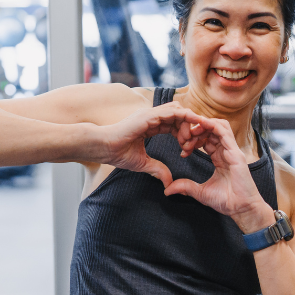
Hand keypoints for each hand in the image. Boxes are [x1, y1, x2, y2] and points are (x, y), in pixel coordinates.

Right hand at [94, 102, 218, 184]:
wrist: (104, 148)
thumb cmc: (118, 153)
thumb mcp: (143, 163)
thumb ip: (158, 169)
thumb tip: (169, 183)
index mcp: (150, 125)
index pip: (173, 124)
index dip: (183, 135)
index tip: (186, 149)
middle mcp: (152, 117)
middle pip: (178, 116)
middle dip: (188, 129)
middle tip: (190, 146)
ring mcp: (150, 114)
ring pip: (177, 111)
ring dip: (187, 124)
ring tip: (189, 139)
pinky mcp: (149, 115)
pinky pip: (172, 111)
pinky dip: (184, 117)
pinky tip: (190, 126)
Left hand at [163, 119, 275, 232]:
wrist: (242, 209)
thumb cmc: (227, 201)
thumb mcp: (200, 192)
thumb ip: (185, 187)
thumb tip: (167, 190)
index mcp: (220, 158)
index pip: (207, 139)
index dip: (193, 139)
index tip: (183, 149)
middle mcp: (227, 151)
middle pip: (212, 130)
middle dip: (196, 130)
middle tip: (184, 140)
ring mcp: (232, 151)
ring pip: (219, 126)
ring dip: (203, 125)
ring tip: (191, 131)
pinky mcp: (235, 153)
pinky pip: (224, 132)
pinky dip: (212, 125)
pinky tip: (201, 124)